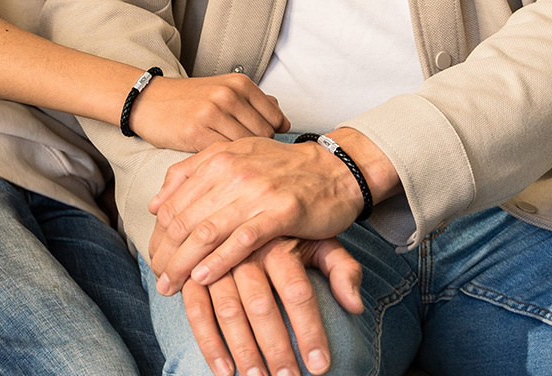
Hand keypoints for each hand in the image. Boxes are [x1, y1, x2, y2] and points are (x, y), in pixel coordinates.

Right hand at [130, 74, 289, 151]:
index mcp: (240, 84)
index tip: (265, 146)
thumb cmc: (189, 99)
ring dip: (242, 159)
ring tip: (234, 163)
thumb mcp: (224, 89)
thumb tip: (282, 119)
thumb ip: (254, 101)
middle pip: (264, 135)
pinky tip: (218, 162)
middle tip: (248, 158)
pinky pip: (224, 154)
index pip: (276, 118)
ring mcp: (213, 112)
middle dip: (259, 150)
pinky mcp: (197, 132)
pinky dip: (224, 163)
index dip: (274, 137)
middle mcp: (229, 95)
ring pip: (246, 147)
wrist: (150, 101)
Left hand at [148, 136, 365, 294]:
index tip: (153, 257)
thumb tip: (155, 203)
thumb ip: (193, 173)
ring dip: (183, 264)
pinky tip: (203, 278)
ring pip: (207, 231)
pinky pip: (242, 240)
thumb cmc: (280, 168)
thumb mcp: (235, 156)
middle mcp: (233, 171)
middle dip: (166, 254)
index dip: (158, 233)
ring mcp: (257, 190)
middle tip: (157, 280)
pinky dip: (219, 261)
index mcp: (218, 158)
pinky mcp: (281, 211)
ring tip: (171, 286)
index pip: (174, 200)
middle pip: (185, 218)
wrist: (333, 169)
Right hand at [182, 237, 362, 375]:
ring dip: (242, 349)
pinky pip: (197, 308)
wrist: (246, 194)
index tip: (320, 365)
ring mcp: (217, 261)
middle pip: (261, 304)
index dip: (309, 330)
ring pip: (228, 309)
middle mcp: (247, 251)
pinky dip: (208, 341)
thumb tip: (356, 305)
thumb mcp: (319, 238)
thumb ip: (341, 268)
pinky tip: (224, 370)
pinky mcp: (195, 272)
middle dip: (275, 347)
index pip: (297, 291)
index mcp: (279, 242)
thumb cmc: (289, 229)